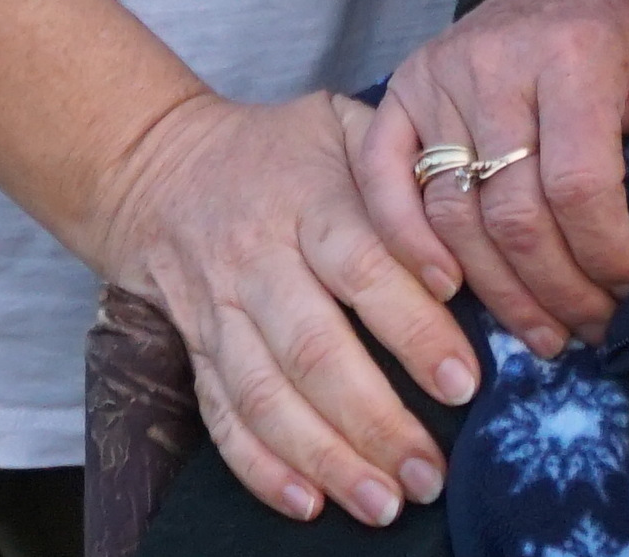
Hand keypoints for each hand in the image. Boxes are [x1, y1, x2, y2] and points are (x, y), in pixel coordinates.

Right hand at [90, 87, 476, 528]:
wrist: (158, 164)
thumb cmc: (278, 150)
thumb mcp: (337, 124)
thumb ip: (398, 165)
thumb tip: (470, 217)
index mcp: (305, 200)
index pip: (362, 268)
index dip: (412, 327)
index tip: (462, 382)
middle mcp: (257, 259)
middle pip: (312, 348)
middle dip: (374, 420)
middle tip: (430, 474)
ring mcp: (219, 310)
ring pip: (266, 395)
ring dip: (325, 457)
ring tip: (384, 504)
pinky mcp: (195, 350)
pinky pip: (220, 415)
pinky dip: (259, 467)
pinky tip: (307, 503)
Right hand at [359, 0, 628, 359]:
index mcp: (573, 54)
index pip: (579, 186)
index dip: (609, 257)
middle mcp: (494, 63)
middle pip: (515, 213)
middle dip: (561, 291)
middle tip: (595, 328)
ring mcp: (437, 76)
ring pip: (455, 213)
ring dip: (500, 291)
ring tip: (545, 331)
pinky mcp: (401, 89)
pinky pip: (383, 177)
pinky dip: (405, 239)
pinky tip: (446, 289)